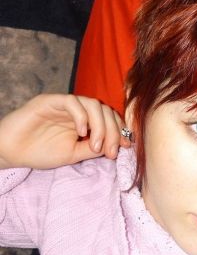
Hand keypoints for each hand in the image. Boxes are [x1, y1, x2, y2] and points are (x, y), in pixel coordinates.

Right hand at [0, 94, 130, 168]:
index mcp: (85, 121)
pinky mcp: (49, 101)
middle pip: (105, 111)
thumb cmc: (41, 152)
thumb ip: (93, 148)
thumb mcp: (73, 154)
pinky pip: (72, 102)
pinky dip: (82, 116)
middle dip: (113, 131)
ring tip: (94, 145)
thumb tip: (115, 146)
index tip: (126, 146)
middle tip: (110, 152)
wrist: (12, 152)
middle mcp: (78, 111)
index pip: (109, 118)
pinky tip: (81, 132)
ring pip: (93, 104)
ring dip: (100, 126)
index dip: (120, 130)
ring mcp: (64, 105)